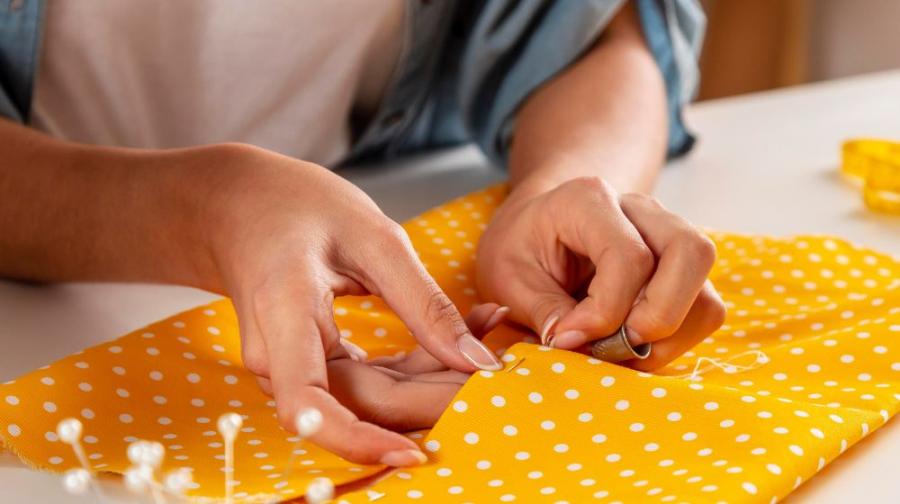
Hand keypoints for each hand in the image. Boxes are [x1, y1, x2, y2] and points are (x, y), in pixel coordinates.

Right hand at [193, 144, 501, 465]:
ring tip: (489, 341)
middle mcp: (277, 355)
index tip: (414, 454)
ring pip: (372, 397)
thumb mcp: (373, 236)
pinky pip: (368, 380)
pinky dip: (418, 365)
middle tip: (499, 374)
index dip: (359, 440)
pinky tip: (463, 338)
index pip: (308, 402)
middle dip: (435, 397)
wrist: (241, 206)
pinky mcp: (312, 364)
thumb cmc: (298, 206)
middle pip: (361, 404)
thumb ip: (423, 302)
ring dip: (434, 379)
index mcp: (284, 313)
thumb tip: (476, 362)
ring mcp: (290, 366)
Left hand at [476, 176, 725, 369]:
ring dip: (669, 336)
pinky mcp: (680, 272)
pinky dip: (674, 340)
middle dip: (659, 316)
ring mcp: (669, 239)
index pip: (628, 257)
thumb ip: (541, 309)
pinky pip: (702, 310)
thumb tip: (574, 344)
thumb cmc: (520, 247)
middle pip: (691, 254)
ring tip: (617, 351)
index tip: (569, 336)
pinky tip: (630, 346)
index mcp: (590, 201)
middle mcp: (642, 211)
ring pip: (706, 291)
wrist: (535, 229)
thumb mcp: (507, 276)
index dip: (605, 312)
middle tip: (614, 344)